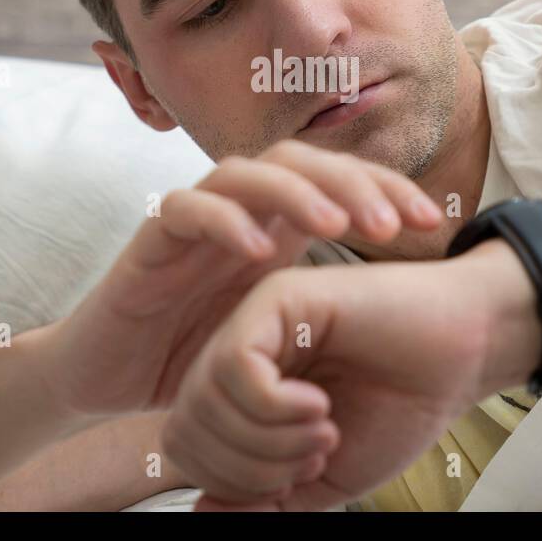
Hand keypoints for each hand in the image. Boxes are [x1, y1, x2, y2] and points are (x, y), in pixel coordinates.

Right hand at [43, 139, 443, 416]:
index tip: (434, 222)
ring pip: (242, 172)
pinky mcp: (146, 245)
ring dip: (292, 191)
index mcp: (274, 228)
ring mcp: (190, 224)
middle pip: (297, 160)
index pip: (336, 181)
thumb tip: (410, 310)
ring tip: (334, 224)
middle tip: (391, 224)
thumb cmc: (197, 354)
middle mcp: (237, 214)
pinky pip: (181, 211)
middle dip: (351, 181)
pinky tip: (256, 248)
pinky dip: (221, 221)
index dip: (387, 188)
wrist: (107, 380)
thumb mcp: (277, 333)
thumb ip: (324, 309)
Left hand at [161, 240, 538, 510]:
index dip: (234, 483)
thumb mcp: (324, 477)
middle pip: (185, 428)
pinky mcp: (278, 297)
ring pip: (205, 399)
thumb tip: (204, 510)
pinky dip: (275, 406)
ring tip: (324, 429)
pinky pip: (236, 365)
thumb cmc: (402, 404)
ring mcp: (254, 320)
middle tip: (314, 454)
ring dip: (269, 440)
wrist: (463, 353)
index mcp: (241, 392)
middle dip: (248, 469)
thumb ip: (264, 500)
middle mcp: (237, 351)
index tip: (301, 473)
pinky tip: (319, 404)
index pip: (187, 447)